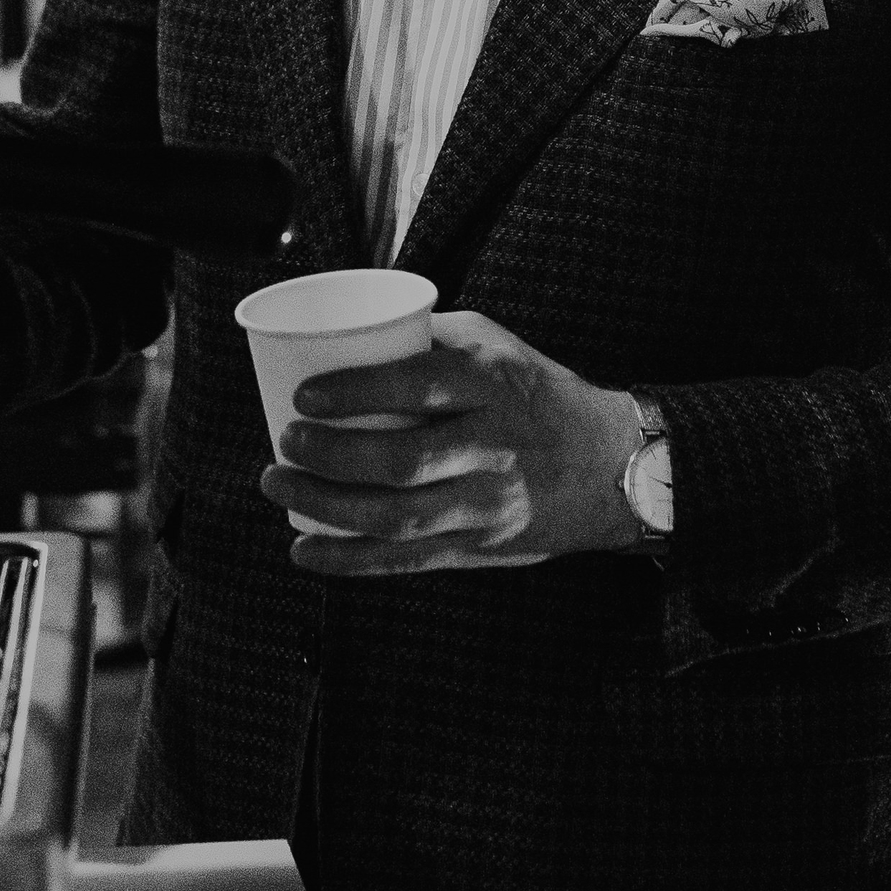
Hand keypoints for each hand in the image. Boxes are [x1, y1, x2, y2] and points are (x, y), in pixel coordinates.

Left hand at [260, 310, 646, 574]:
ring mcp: (488, 504)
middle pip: (403, 461)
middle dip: (331, 457)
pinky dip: (348, 561)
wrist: (611, 465)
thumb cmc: (536, 393)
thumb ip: (429, 337)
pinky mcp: (480, 547)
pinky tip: (303, 551)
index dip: (356, 392)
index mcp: (493, 384)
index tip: (305, 395)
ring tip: (279, 486)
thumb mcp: (496, 346)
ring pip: (398, 518)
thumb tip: (345, 329)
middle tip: (284, 443)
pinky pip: (407, 562)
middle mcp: (494, 446)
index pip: (419, 386)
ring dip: (327, 508)